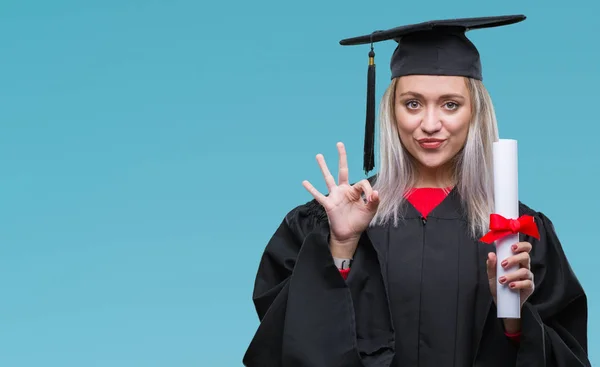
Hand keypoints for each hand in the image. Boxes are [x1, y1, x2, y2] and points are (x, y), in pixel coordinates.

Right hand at [302, 142, 379, 257]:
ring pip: (328, 178)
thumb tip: (376, 192)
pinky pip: (318, 195)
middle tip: (339, 144)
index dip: (368, 189)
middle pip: (342, 170)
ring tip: (319, 155)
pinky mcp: (328, 204)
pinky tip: (304, 182)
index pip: (361, 182)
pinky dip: (311, 189)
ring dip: (323, 167)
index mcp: (355, 191)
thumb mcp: (370, 212)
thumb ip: (374, 202)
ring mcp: (335, 196)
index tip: (372, 197)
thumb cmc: (359, 222)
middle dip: (342, 157)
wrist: (349, 234)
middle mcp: (344, 190)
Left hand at [486, 241, 533, 332]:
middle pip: (526, 257)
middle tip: (503, 264)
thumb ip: (491, 265)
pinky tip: (511, 286)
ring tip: (502, 280)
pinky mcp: (530, 287)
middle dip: (514, 259)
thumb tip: (491, 254)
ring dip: (512, 275)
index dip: (521, 245)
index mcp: (517, 260)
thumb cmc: (498, 284)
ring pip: (525, 271)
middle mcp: (524, 266)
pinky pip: (527, 283)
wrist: (501, 301)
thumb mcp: (492, 275)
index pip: (525, 249)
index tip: (512, 247)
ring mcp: (528, 277)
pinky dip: (518, 284)